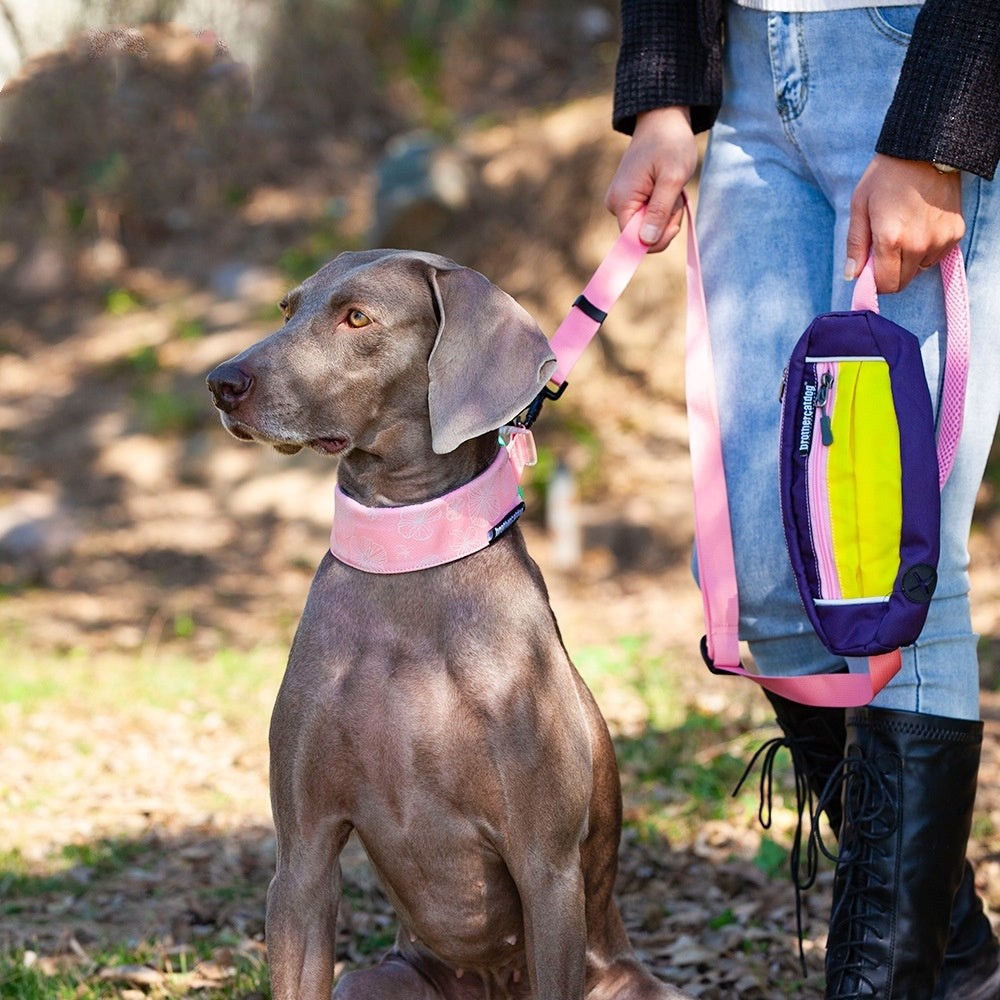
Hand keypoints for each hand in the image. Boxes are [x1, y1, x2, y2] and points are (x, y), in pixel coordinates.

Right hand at [605, 107, 698, 251]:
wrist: (663, 120)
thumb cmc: (670, 144)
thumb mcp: (672, 178)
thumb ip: (659, 211)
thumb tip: (646, 242)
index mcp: (622, 201)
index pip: (633, 241)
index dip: (657, 239)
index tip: (675, 223)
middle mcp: (616, 205)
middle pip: (642, 236)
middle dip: (665, 223)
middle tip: (677, 198)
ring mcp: (622, 202)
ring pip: (648, 228)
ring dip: (667, 215)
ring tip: (673, 190)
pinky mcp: (630, 199)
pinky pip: (648, 217)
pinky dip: (664, 209)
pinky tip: (668, 190)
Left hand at [845, 153, 963, 293]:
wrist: (926, 151)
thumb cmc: (886, 177)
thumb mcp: (860, 207)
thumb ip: (855, 244)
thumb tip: (851, 276)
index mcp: (891, 240)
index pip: (885, 285)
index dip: (874, 283)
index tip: (869, 271)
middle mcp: (919, 245)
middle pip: (902, 282)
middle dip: (889, 274)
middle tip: (883, 251)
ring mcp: (940, 240)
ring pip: (919, 270)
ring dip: (908, 262)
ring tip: (903, 234)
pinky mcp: (955, 233)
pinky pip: (935, 256)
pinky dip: (925, 250)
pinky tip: (920, 228)